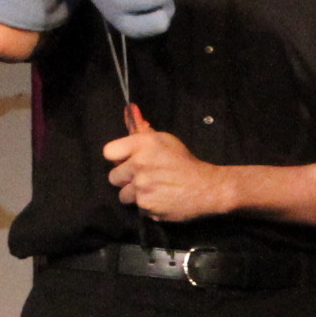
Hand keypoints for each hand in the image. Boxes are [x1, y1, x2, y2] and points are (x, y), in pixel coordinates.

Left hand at [103, 106, 242, 219]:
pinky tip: (160, 198)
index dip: (117, 158)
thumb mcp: (165, 140)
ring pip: (123, 195)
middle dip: (126, 178)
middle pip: (113, 176)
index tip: (126, 161)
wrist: (206, 187)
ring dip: (135, 194)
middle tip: (143, 177)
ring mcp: (141, 187)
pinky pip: (137, 207)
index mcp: (142, 145)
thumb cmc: (184, 161)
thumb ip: (142, 128)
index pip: (109, 152)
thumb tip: (130, 109)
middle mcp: (139, 165)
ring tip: (152, 189)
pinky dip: (147, 205)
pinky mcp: (146, 206)